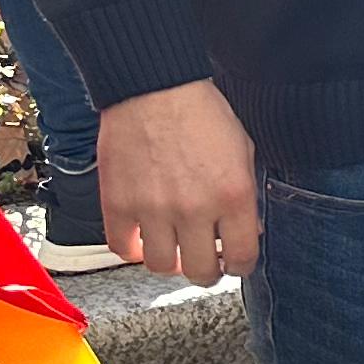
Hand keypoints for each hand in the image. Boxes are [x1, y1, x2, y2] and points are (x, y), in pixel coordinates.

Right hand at [98, 80, 259, 283]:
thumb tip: (247, 233)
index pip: (242, 258)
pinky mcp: (117, 203)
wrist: (154, 89)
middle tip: (205, 265)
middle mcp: (195, 208)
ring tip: (174, 251)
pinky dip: (133, 249)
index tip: (234, 264)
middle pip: (200, 271)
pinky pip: (123, 248)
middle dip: (206, 273)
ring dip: (169, 263)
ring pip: (160, 266)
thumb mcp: (243, 152)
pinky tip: (143, 239)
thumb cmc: (202, 115)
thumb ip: (246, 197)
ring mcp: (153, 209)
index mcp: (233, 196)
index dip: (240, 267)